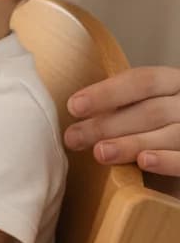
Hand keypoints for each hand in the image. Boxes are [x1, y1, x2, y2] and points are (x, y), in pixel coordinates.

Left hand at [64, 66, 179, 175]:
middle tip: (73, 137)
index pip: (142, 81)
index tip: (73, 106)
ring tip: (99, 153)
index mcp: (173, 82)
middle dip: (107, 124)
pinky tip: (144, 162)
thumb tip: (75, 111)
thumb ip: (121, 104)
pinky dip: (167, 161)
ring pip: (168, 134)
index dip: (106, 93)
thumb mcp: (146, 105)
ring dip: (130, 143)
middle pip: (149, 110)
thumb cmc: (160, 123)